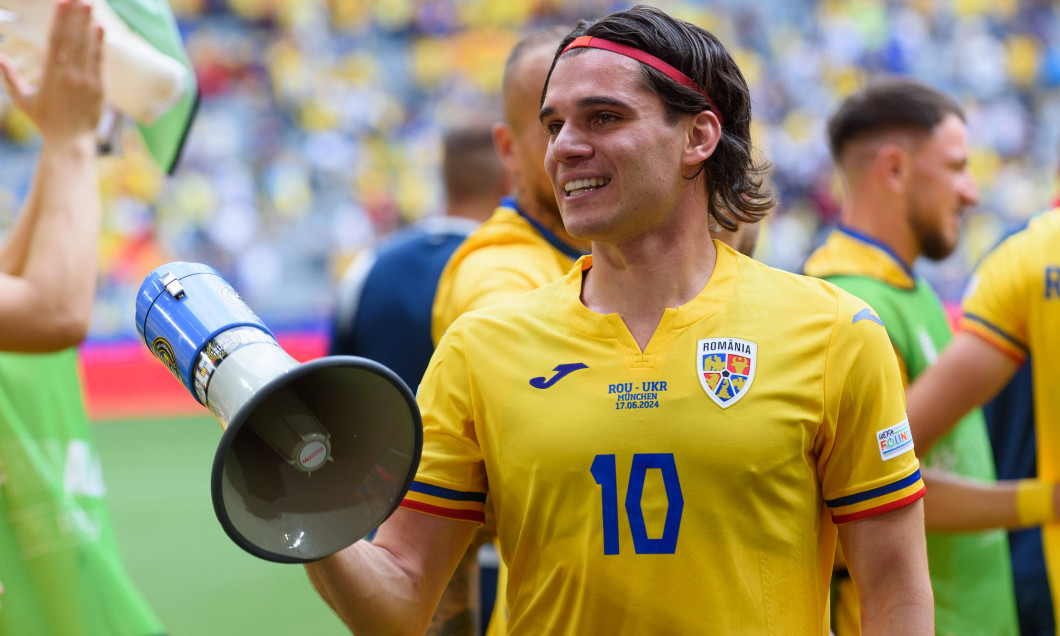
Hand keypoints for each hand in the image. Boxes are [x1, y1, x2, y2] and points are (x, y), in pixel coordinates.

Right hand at [0, 0, 102, 142]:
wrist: (70, 142)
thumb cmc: (45, 121)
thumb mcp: (23, 99)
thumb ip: (10, 77)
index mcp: (49, 74)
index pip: (54, 40)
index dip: (59, 19)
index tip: (61, 2)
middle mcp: (68, 74)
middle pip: (72, 38)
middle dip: (75, 16)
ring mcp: (85, 81)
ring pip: (86, 47)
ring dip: (88, 24)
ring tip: (90, 4)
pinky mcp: (99, 88)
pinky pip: (98, 61)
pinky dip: (99, 45)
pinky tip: (99, 29)